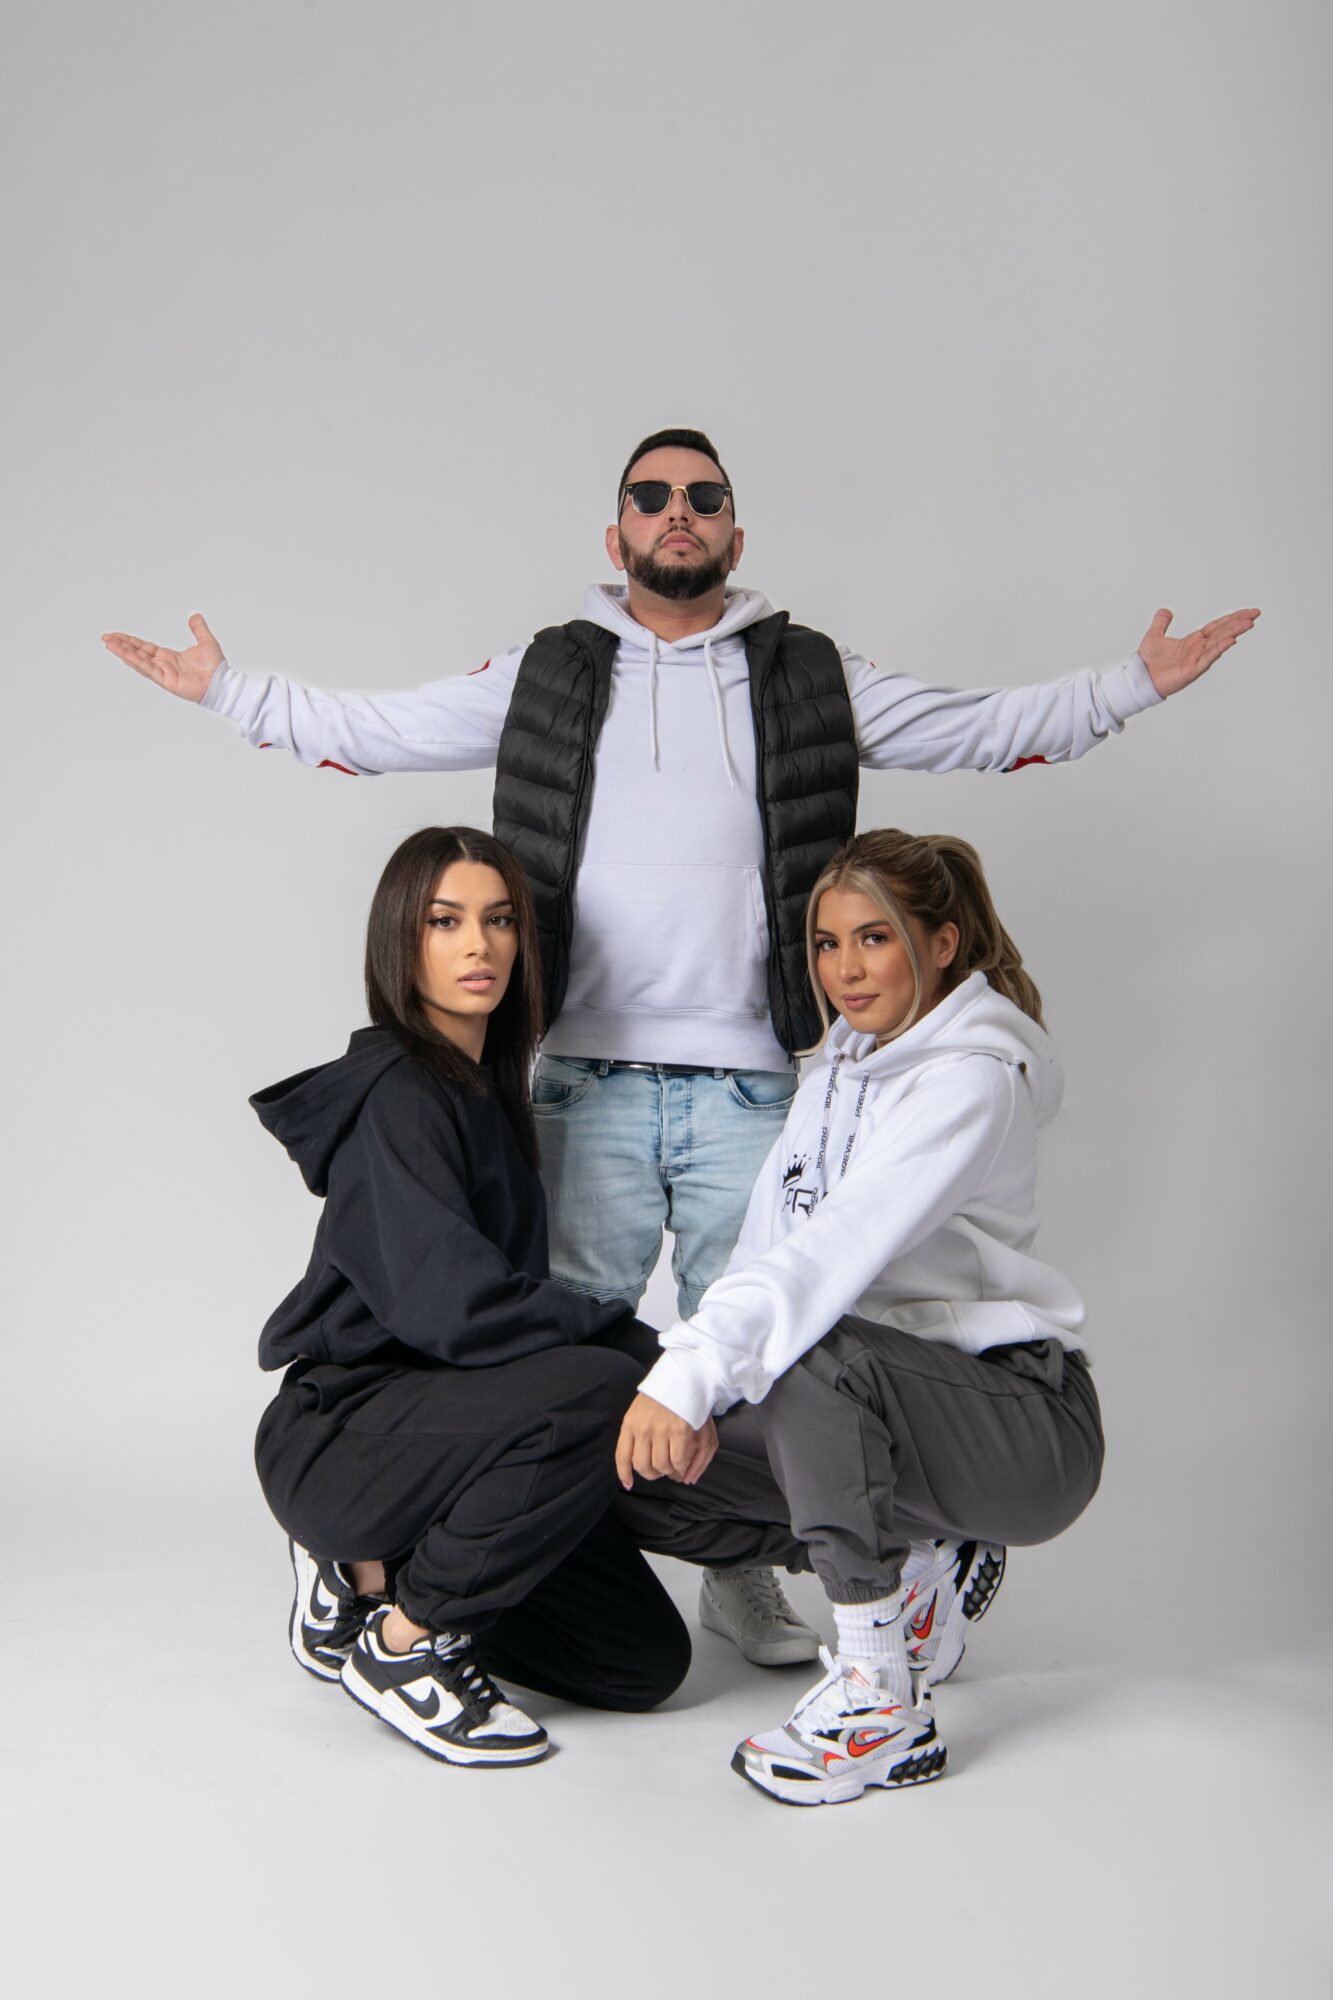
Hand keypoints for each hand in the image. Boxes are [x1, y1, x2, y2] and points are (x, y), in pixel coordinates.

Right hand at [101, 613, 223, 702]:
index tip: (116, 636)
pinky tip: (125, 655)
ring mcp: (163, 673)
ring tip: (109, 645)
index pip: (144, 647)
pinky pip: (148, 669)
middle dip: (121, 645)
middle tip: (106, 638)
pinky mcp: (167, 681)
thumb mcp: (206, 641)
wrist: (221, 682)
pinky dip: (137, 662)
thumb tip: (195, 616)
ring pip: (139, 661)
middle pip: (137, 653)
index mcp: (168, 657)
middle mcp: (163, 665)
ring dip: (124, 653)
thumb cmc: (215, 667)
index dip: (130, 641)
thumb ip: (198, 629)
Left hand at [615, 1395, 717, 1488]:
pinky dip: (681, 1466)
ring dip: (669, 1471)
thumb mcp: (639, 1410)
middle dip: (652, 1474)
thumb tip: (631, 1467)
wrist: (683, 1376)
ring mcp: (661, 1430)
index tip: (628, 1484)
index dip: (624, 1474)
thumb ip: (633, 1435)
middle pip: (642, 1466)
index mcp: (630, 1422)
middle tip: (661, 1471)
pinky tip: (684, 1462)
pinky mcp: (680, 1431)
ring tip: (675, 1466)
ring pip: (661, 1466)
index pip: (622, 1456)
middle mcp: (643, 1428)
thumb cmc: (663, 1395)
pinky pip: (678, 1460)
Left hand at [1137, 605, 1258, 698]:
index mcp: (1193, 641)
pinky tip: (1231, 640)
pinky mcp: (1192, 670)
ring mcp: (1197, 660)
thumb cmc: (1147, 661)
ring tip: (1249, 623)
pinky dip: (1219, 649)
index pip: (1216, 627)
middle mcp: (1198, 649)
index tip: (1246, 612)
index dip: (1230, 619)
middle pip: (1222, 632)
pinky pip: (1208, 658)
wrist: (1139, 678)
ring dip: (1234, 632)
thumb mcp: (1154, 635)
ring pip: (1219, 643)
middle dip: (1239, 623)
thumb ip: (1161, 622)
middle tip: (1255, 614)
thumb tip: (1165, 611)